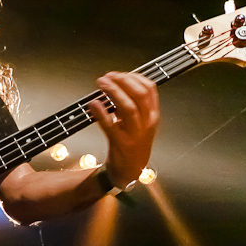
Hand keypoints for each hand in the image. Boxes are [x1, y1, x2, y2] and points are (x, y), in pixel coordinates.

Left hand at [88, 72, 158, 188]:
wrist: (130, 171)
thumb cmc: (132, 144)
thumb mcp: (139, 123)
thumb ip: (132, 104)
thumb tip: (118, 84)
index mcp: (153, 115)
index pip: (149, 89)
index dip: (133, 77)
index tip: (119, 74)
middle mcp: (147, 123)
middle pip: (140, 94)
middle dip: (123, 81)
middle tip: (108, 77)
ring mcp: (135, 134)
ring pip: (128, 107)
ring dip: (113, 92)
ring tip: (101, 84)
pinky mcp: (121, 144)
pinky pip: (110, 126)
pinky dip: (101, 113)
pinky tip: (93, 104)